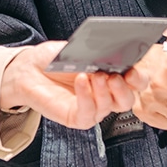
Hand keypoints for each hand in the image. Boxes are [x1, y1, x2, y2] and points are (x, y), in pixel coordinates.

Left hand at [0, 41, 139, 129]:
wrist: (28, 69)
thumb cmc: (54, 59)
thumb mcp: (76, 49)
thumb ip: (94, 52)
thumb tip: (109, 53)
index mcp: (112, 76)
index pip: (135, 82)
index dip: (138, 78)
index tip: (133, 70)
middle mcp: (106, 95)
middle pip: (128, 100)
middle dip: (125, 88)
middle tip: (117, 75)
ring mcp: (93, 108)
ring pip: (110, 107)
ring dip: (104, 90)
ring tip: (94, 75)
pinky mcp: (77, 118)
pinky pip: (89, 113)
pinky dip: (87, 97)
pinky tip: (81, 81)